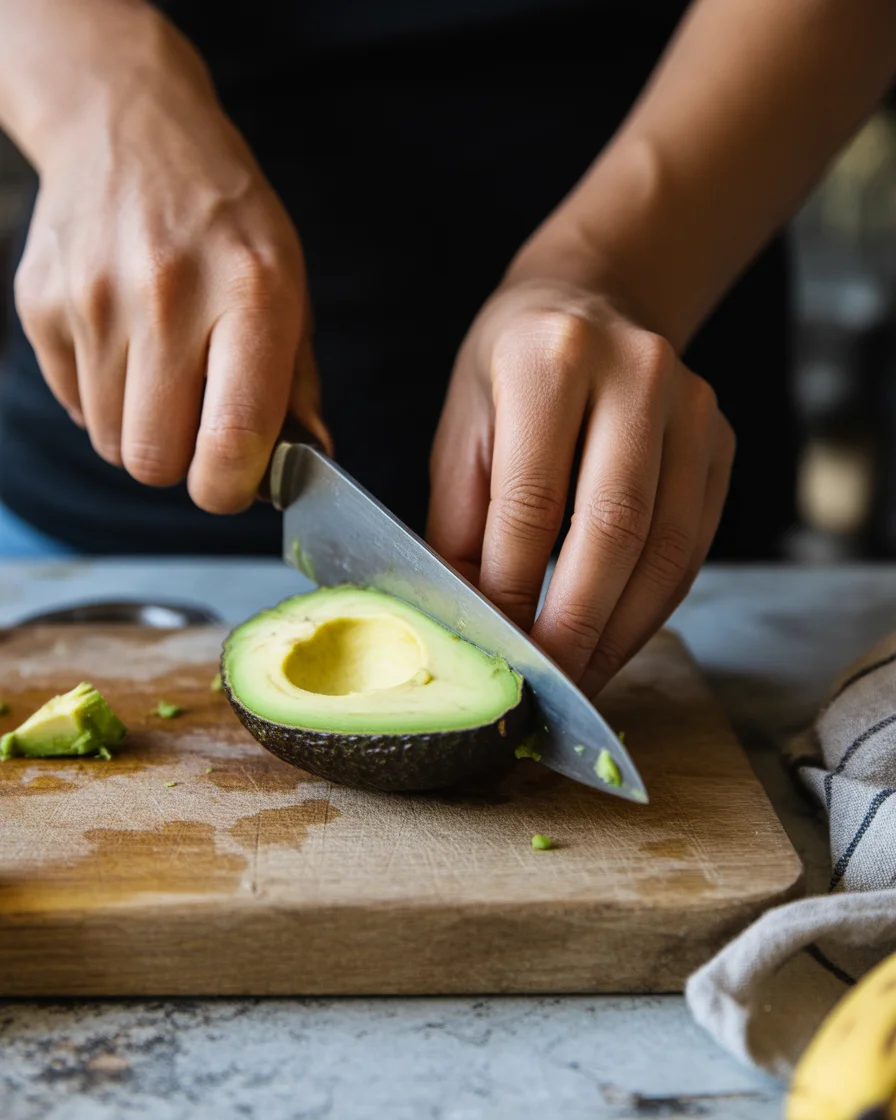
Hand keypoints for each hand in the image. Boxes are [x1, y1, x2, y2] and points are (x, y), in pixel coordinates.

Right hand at [13, 4, 328, 512]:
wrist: (129, 127)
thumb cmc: (226, 219)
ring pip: (109, 442)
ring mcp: (93, 298)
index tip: (232, 484)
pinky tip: (125, 346)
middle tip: (196, 430)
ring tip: (162, 375)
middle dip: (179, 465)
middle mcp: (167, 296)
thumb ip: (298, 382)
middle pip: (153, 460)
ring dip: (140, 431)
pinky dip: (102, 398)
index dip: (228, 488)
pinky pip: (73, 405)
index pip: (230, 438)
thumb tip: (308, 459)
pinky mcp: (40, 302)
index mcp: (251, 294)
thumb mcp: (289, 283)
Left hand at [427, 277, 733, 695]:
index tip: (497, 648)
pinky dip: (653, 606)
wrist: (591, 303)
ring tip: (582, 678)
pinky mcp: (722, 441)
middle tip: (547, 685)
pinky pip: (693, 545)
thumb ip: (462, 525)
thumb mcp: (462, 430)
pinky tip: (618, 638)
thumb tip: (469, 622)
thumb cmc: (509, 374)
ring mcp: (693, 406)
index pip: (533, 499)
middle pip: (613, 528)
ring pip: (665, 548)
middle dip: (577, 625)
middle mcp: (636, 373)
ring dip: (622, 630)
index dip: (513, 587)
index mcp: (550, 360)